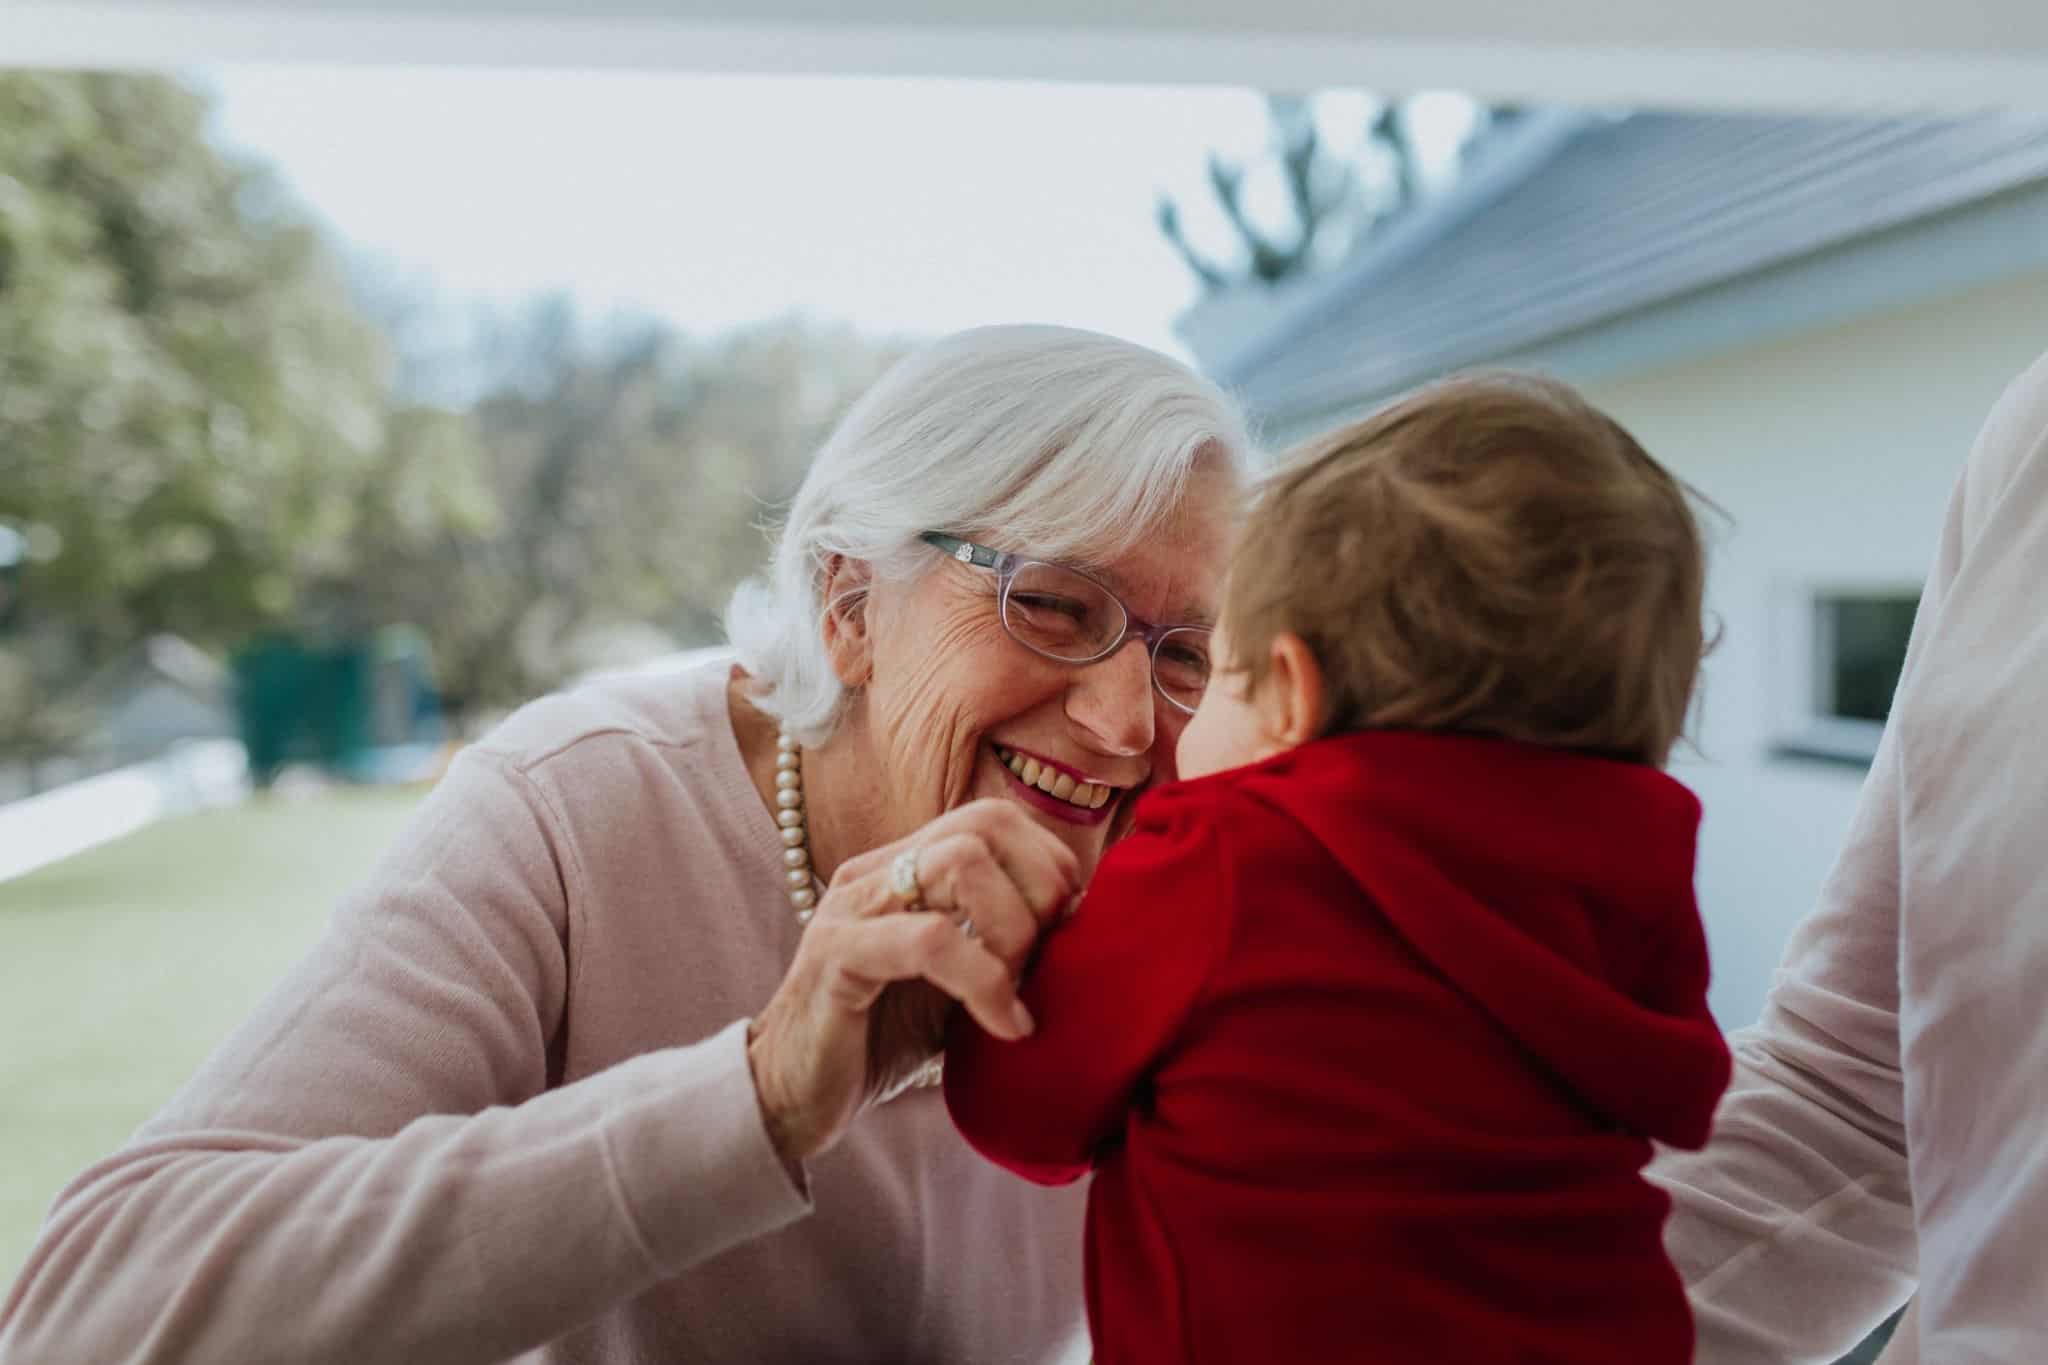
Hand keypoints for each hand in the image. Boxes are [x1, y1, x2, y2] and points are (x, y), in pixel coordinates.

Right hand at [746, 798, 1079, 1166]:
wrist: (792, 1098)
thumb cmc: (882, 1039)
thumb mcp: (960, 983)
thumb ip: (1006, 946)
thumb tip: (1087, 926)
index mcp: (905, 867)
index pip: (996, 818)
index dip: (1050, 867)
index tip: (1065, 937)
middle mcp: (877, 872)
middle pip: (985, 824)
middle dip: (1039, 890)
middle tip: (1045, 963)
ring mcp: (852, 907)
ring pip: (958, 864)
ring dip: (1012, 932)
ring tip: (1016, 994)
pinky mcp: (837, 955)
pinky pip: (929, 940)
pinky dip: (985, 982)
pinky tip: (1006, 1027)